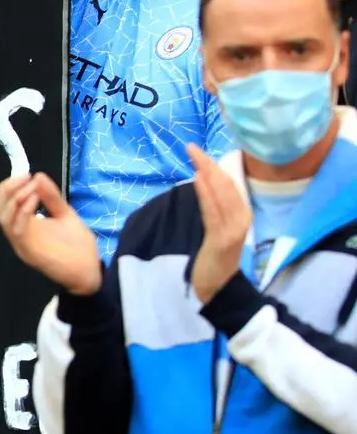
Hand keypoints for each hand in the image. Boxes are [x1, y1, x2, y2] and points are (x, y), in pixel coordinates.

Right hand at [0, 172, 101, 294]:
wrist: (90, 273)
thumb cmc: (78, 247)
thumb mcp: (65, 215)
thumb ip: (52, 197)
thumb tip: (38, 175)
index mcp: (23, 225)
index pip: (3, 203)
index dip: (9, 186)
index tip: (26, 174)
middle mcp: (17, 235)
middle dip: (7, 189)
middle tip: (25, 177)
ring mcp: (21, 244)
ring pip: (4, 219)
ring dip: (16, 198)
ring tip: (32, 188)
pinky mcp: (29, 251)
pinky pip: (18, 229)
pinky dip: (24, 211)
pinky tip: (35, 199)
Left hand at [187, 145, 250, 302]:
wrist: (218, 286)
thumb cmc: (214, 256)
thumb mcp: (215, 227)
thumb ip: (214, 207)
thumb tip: (204, 181)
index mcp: (240, 213)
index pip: (227, 184)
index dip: (214, 166)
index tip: (198, 151)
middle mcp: (241, 218)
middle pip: (225, 185)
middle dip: (209, 164)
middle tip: (191, 147)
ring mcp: (234, 229)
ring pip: (221, 195)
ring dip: (208, 174)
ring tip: (195, 157)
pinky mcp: (223, 240)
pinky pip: (213, 212)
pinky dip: (206, 194)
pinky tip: (198, 179)